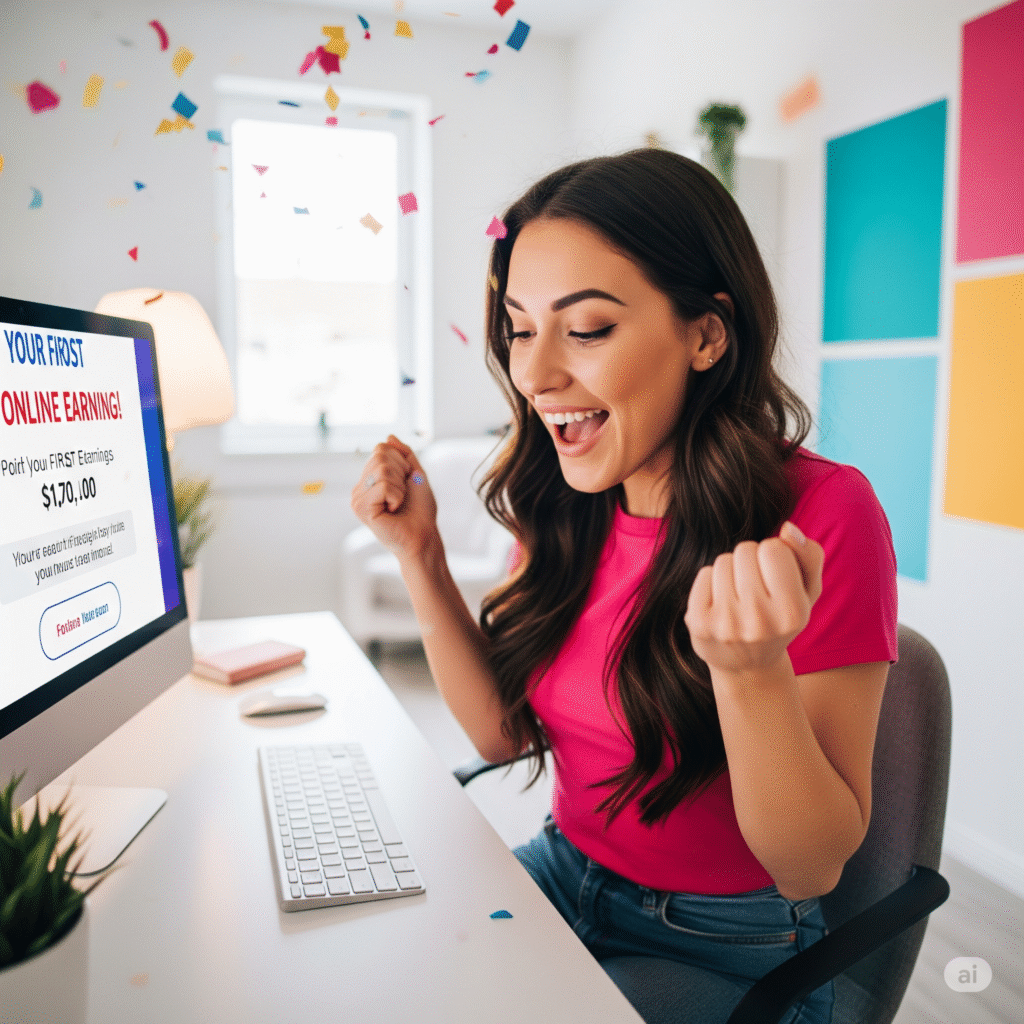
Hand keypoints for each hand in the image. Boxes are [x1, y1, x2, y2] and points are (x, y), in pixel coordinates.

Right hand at [351, 435, 438, 561]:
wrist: (423, 534)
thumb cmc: (420, 509)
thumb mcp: (416, 473)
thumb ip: (404, 454)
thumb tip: (389, 437)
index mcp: (370, 478)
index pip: (381, 449)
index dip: (401, 462)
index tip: (406, 483)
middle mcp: (360, 487)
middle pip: (380, 456)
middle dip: (401, 473)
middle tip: (402, 494)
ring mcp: (358, 498)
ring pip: (382, 470)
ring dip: (400, 486)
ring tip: (398, 503)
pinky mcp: (361, 508)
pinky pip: (383, 486)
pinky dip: (396, 496)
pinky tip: (393, 510)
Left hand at [684, 522, 823, 676]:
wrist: (748, 665)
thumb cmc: (781, 617)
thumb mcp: (807, 590)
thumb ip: (808, 555)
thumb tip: (787, 528)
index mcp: (793, 614)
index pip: (773, 548)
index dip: (775, 554)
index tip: (776, 575)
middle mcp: (759, 622)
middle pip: (746, 550)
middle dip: (751, 560)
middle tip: (756, 588)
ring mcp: (726, 625)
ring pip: (723, 561)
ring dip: (731, 570)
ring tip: (739, 596)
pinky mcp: (699, 624)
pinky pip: (704, 574)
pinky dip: (712, 581)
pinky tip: (720, 604)